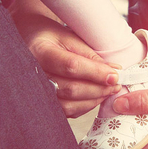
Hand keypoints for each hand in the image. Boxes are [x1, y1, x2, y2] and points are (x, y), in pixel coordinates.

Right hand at [9, 0, 120, 117]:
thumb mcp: (70, 37)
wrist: (30, 42)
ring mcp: (36, 92)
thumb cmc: (51, 37)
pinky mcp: (43, 104)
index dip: (95, 73)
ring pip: (69, 105)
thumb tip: (114, 70)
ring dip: (94, 99)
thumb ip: (90, 54)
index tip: (116, 75)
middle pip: (71, 89)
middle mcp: (34, 75)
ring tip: (109, 90)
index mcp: (41, 52)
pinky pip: (67, 111)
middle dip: (99, 88)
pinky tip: (96, 96)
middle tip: (117, 83)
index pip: (71, 66)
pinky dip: (86, 106)